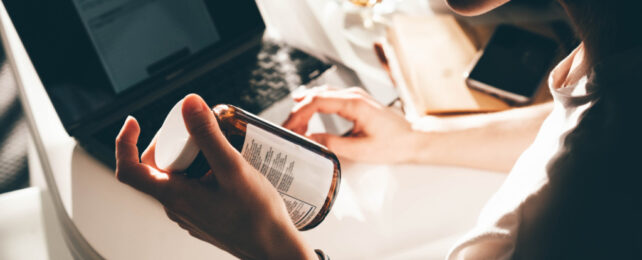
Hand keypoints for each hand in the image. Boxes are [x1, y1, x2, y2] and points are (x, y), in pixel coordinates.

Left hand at [115, 94, 316, 259]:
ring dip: (190, 157)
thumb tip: (189, 103)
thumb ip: (209, 135)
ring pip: (177, 177)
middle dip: (171, 142)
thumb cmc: (256, 215)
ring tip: (219, 146)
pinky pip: (193, 188)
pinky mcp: (203, 216)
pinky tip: (228, 169)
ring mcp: (189, 214)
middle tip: (196, 128)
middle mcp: (176, 207)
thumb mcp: (232, 168)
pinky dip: (202, 171)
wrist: (273, 249)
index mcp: (174, 196)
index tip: (134, 122)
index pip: (129, 170)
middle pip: (156, 167)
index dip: (124, 142)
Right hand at [283, 86, 414, 162]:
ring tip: (294, 124)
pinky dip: (315, 104)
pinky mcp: (356, 101)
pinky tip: (308, 113)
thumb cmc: (394, 144)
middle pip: (316, 96)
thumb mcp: (360, 150)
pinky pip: (330, 97)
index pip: (317, 101)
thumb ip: (332, 144)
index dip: (299, 114)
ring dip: (305, 107)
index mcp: (354, 104)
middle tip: (287, 129)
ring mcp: (355, 96)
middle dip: (298, 111)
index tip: (290, 127)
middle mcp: (354, 95)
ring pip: (322, 94)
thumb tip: (309, 140)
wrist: (414, 139)